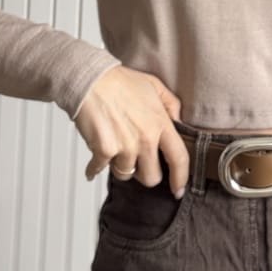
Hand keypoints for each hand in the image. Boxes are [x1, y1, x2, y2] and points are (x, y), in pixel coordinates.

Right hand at [74, 67, 189, 197]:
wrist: (90, 80)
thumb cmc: (119, 81)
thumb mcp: (154, 85)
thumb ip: (171, 104)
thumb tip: (178, 121)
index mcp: (160, 123)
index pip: (179, 158)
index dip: (181, 178)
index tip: (178, 189)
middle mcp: (145, 138)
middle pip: (151, 177)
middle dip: (145, 174)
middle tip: (138, 163)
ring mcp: (125, 146)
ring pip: (126, 174)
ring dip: (120, 166)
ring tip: (115, 149)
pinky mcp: (104, 151)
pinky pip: (100, 170)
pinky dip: (94, 167)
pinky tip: (95, 160)